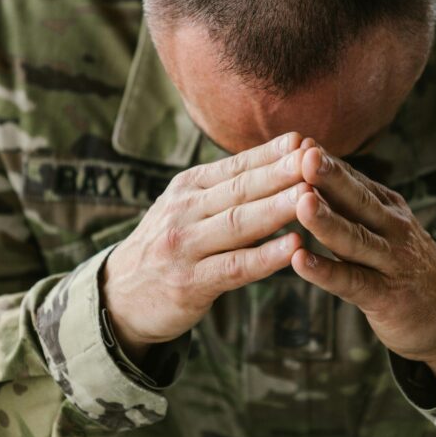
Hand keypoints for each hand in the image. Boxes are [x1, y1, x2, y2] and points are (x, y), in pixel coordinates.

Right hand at [101, 132, 310, 359]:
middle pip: (240, 189)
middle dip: (280, 173)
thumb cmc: (170, 247)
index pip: (235, 166)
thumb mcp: (188, 208)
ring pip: (238, 224)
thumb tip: (282, 159)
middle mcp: (184, 211)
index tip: (305, 140)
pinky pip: (234, 267)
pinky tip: (294, 248)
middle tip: (315, 159)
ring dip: (277, 209)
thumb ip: (227, 190)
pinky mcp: (190, 283)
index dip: (271, 153)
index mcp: (188, 188)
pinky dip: (266, 257)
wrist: (120, 296)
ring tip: (311, 196)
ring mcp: (185, 247)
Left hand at [291, 144, 435, 382]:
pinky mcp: (385, 295)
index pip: (355, 180)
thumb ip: (354, 200)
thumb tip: (314, 162)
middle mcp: (391, 228)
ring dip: (326, 221)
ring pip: (354, 238)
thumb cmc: (403, 263)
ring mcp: (390, 261)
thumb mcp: (385, 224)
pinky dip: (325, 272)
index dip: (328, 162)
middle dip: (330, 178)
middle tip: (304, 155)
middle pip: (357, 200)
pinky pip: (351, 281)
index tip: (300, 141)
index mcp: (387, 207)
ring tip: (301, 204)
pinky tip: (299, 261)